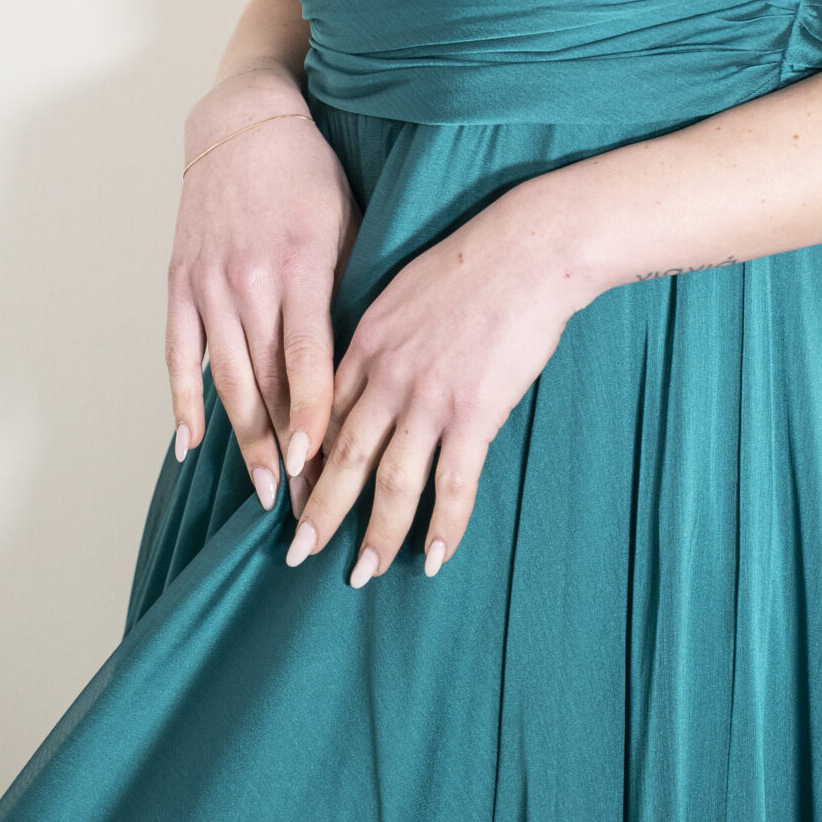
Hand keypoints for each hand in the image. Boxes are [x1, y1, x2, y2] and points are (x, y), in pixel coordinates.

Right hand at [167, 75, 361, 514]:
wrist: (243, 120)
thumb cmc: (307, 171)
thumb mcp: (345, 220)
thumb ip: (349, 287)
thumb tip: (365, 357)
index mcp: (299, 265)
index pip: (306, 358)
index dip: (311, 416)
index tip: (318, 464)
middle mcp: (250, 280)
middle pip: (266, 383)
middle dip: (285, 450)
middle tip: (301, 507)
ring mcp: (209, 283)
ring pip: (225, 379)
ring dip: (243, 440)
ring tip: (262, 491)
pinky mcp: (180, 281)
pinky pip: (178, 355)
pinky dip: (182, 402)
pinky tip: (190, 446)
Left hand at [288, 181, 579, 583]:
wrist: (529, 248)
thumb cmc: (475, 261)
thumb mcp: (405, 289)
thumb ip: (384, 335)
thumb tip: (375, 368)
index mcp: (366, 342)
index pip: (323, 415)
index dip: (306, 462)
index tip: (292, 494)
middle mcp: (387, 375)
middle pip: (341, 458)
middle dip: (319, 512)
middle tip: (298, 553)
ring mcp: (429, 396)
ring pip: (391, 482)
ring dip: (376, 534)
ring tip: (362, 573)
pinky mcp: (474, 412)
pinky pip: (453, 484)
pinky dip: (444, 526)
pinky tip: (434, 559)